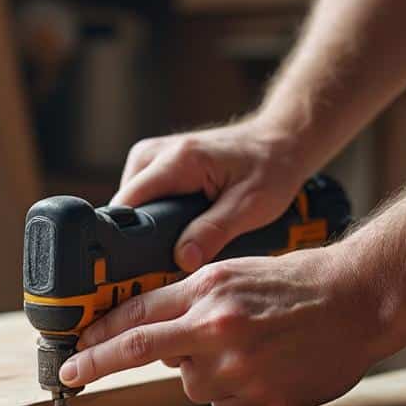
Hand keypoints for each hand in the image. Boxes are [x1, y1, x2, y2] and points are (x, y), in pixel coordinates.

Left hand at [60, 247, 383, 405]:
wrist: (361, 299)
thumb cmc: (299, 282)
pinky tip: (264, 371)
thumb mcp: (235, 274)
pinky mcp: (265, 402)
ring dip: (202, 371)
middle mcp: (219, 329)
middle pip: (141, 351)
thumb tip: (151, 339)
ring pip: (190, 383)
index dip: (97, 337)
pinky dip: (234, 394)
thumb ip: (189, 303)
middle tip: (70, 375)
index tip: (72, 353)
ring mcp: (242, 369)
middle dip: (97, 363)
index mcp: (210, 291)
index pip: (137, 316)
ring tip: (247, 349)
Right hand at [113, 119, 311, 271]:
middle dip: (141, 234)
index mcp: (177, 160)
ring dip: (149, 223)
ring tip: (181, 238)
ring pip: (131, 202)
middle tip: (170, 257)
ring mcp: (154, 154)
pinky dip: (155, 212)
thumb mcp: (250, 207)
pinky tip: (178, 223)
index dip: (130, 237)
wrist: (280, 141)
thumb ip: (213, 233)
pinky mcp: (157, 160)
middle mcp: (157, 152)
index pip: (128, 204)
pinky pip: (141, 194)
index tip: (138, 264)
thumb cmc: (270, 168)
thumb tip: (182, 260)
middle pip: (125, 206)